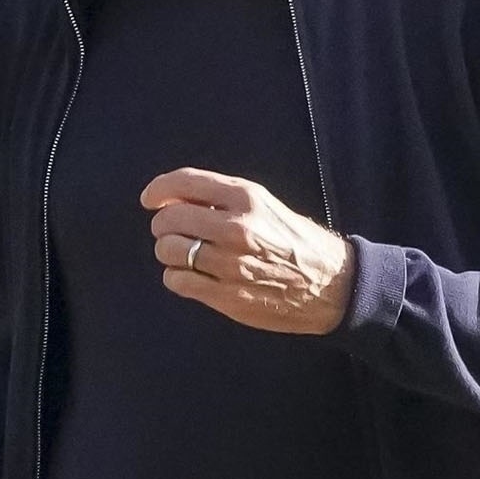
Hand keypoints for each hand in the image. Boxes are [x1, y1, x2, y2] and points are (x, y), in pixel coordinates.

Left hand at [143, 167, 356, 334]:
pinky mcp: (226, 295)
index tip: (150, 199)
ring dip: (169, 252)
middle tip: (173, 232)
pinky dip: (176, 277)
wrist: (329, 284)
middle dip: (164, 225)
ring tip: (185, 255)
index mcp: (247, 198)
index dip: (158, 189)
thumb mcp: (265, 205)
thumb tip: (173, 198)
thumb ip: (222, 199)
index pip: (184, 182)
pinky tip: (191, 275)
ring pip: (168, 251)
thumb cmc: (293, 241)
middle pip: (170, 219)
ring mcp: (230, 264)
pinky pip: (177, 281)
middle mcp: (236, 228)